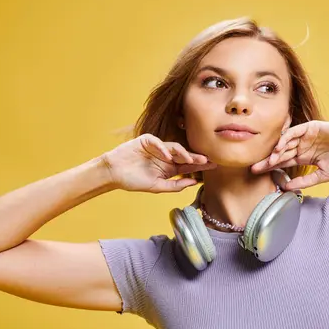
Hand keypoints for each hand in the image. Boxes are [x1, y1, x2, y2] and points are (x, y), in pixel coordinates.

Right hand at [102, 134, 216, 192]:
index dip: (200, 166)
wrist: (114, 174)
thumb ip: (175, 185)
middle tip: (208, 160)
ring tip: (190, 160)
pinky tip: (167, 156)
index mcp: (169, 168)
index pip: (188, 166)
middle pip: (185, 155)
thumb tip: (194, 182)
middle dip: (197, 158)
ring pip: (174, 147)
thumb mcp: (157, 187)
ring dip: (183, 153)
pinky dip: (163, 149)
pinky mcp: (147, 140)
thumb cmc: (133, 181)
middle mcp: (166, 156)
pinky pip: (158, 142)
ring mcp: (157, 147)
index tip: (214, 166)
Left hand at [251, 120, 328, 189]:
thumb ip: (306, 181)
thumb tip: (287, 188)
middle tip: (253, 168)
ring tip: (269, 162)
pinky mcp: (310, 127)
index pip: (283, 163)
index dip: (270, 168)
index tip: (257, 175)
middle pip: (280, 154)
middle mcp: (302, 146)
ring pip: (285, 143)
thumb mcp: (323, 175)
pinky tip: (279, 148)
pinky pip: (293, 132)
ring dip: (276, 152)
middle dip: (267, 161)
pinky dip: (285, 139)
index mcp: (304, 157)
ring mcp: (305, 136)